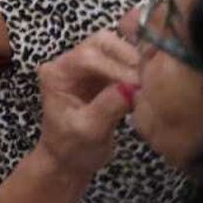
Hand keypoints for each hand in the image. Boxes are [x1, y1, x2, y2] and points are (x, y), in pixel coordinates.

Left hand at [32, 31, 140, 178]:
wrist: (68, 159)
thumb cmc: (72, 147)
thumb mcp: (89, 130)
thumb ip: (107, 107)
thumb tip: (131, 87)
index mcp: (56, 73)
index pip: (87, 57)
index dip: (115, 68)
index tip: (138, 85)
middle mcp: (68, 63)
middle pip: (100, 43)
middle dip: (126, 57)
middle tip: (146, 80)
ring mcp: (86, 68)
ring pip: (113, 48)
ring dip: (132, 62)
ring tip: (147, 85)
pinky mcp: (102, 75)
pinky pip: (122, 62)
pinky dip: (135, 70)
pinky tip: (145, 86)